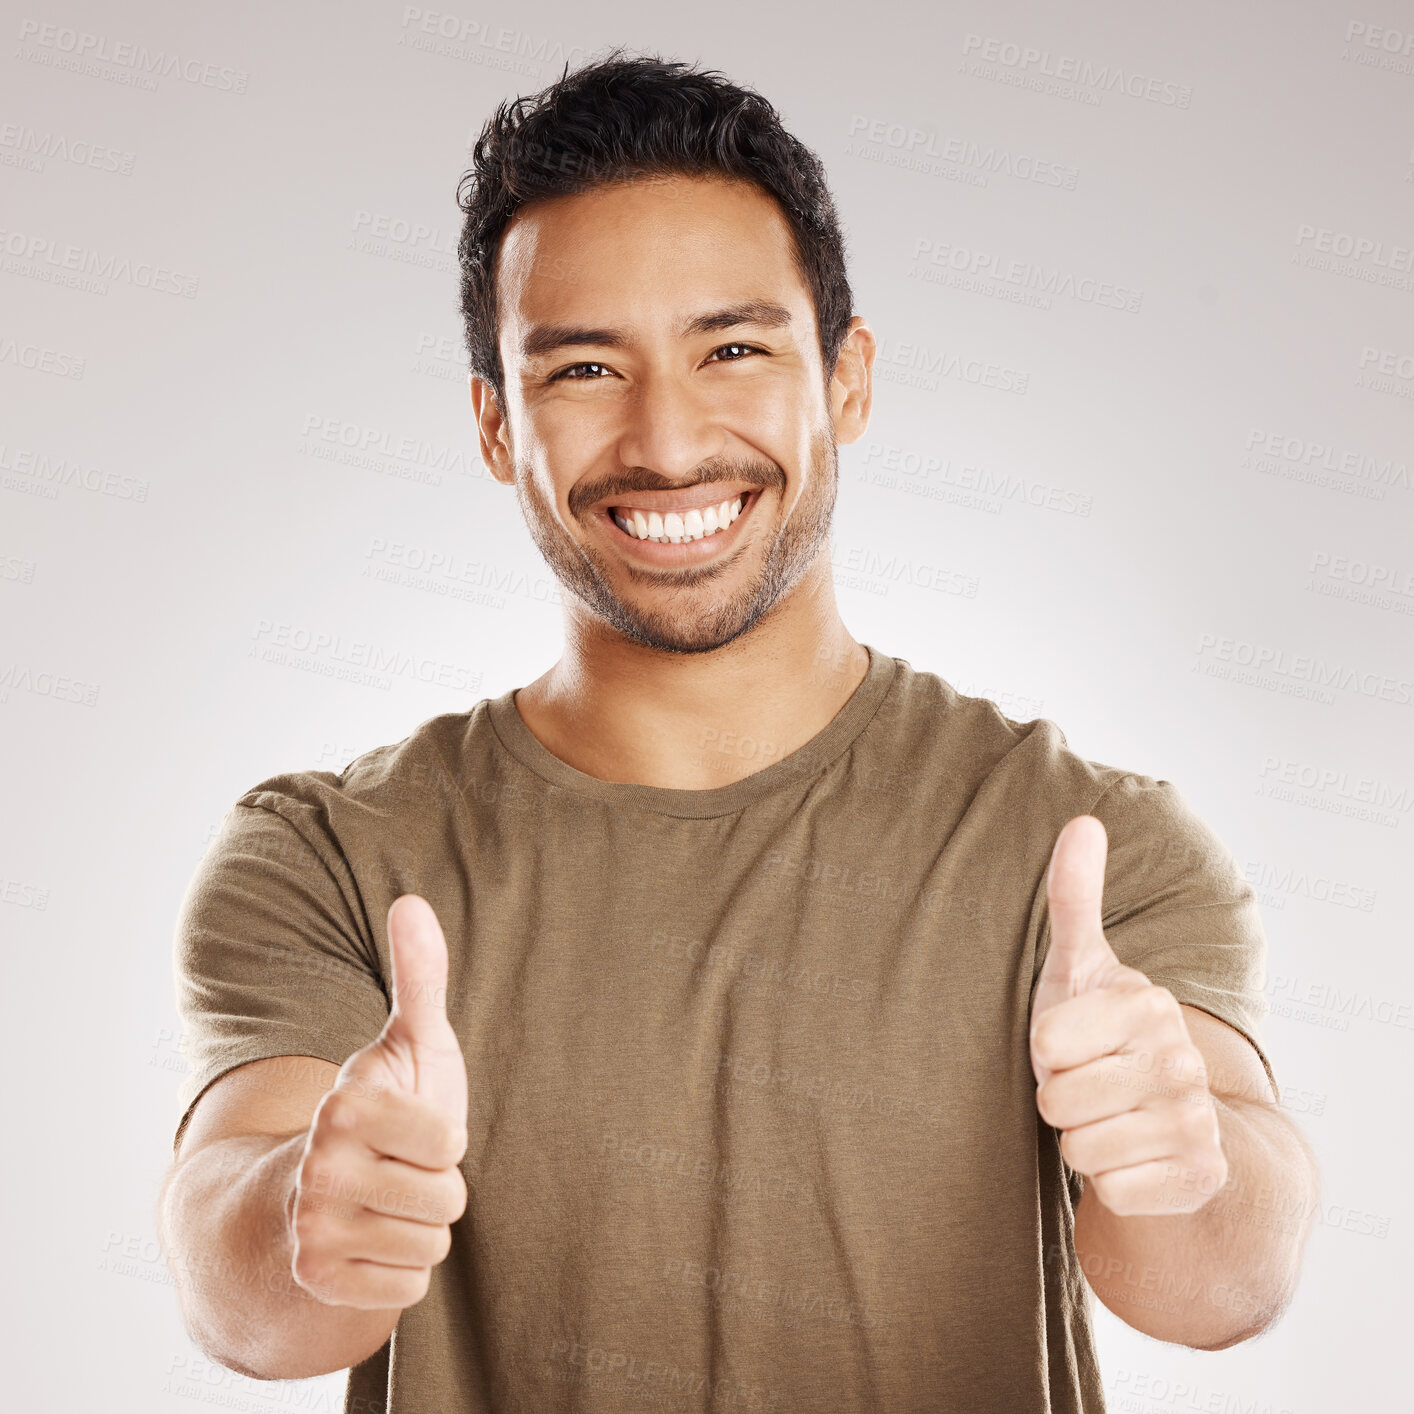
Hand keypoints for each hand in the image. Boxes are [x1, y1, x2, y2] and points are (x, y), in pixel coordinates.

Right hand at [289, 894, 469, 1308]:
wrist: (316, 1187)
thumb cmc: (387, 1107)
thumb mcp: (411, 1041)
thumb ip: (419, 977)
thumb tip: (412, 901)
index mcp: (346, 1105)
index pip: (450, 1146)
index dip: (444, 1139)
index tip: (414, 1127)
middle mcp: (318, 1168)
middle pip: (445, 1201)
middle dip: (437, 1187)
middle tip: (402, 1170)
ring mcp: (311, 1227)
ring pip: (429, 1245)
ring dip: (421, 1228)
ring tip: (389, 1200)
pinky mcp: (316, 1279)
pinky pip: (407, 1288)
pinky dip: (400, 1269)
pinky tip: (373, 1239)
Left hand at [1029, 816, 1227, 1216]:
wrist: (1167, 1125)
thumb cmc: (1100, 1040)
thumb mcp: (1076, 969)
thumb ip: (1073, 897)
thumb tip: (1082, 821)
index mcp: (1146, 1004)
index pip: (1045, 1045)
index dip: (1045, 1054)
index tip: (1072, 1047)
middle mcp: (1182, 1059)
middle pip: (1057, 1101)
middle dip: (1059, 1102)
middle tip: (1089, 1090)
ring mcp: (1197, 1120)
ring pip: (1080, 1150)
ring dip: (1082, 1143)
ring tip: (1107, 1121)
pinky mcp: (1199, 1176)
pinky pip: (1111, 1191)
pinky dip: (1110, 1184)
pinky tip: (1133, 1160)